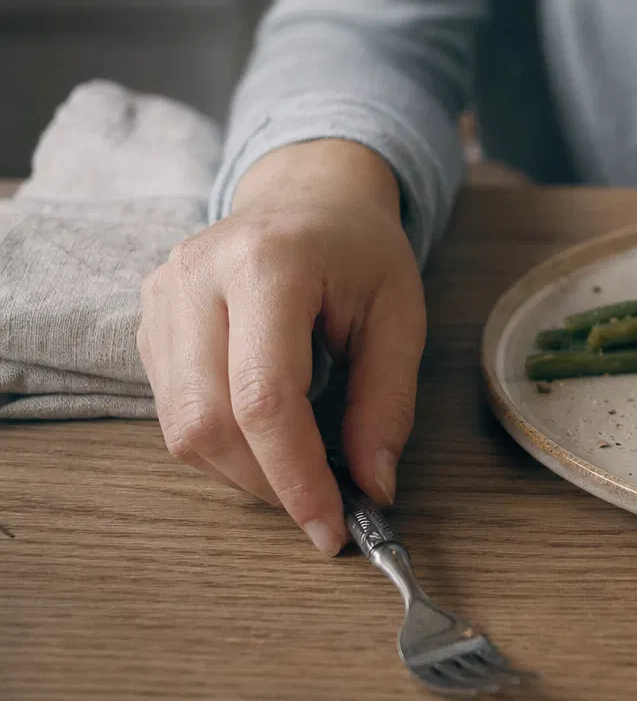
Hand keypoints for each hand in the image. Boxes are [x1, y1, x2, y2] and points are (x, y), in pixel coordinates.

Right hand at [137, 140, 423, 554]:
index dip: (296, 476)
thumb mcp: (400, 314)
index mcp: (268, 263)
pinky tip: (264, 433)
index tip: (333, 528)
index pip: (264, 397)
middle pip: (208, 421)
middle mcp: (197, 276)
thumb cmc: (360, 252)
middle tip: (322, 505)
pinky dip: (221, 445)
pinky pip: (171, 413)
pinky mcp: (147, 321)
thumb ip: (388, 401)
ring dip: (243, 471)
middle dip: (268, 483)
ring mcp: (161, 297)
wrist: (309, 197)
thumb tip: (374, 486)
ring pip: (182, 428)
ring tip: (299, 465)